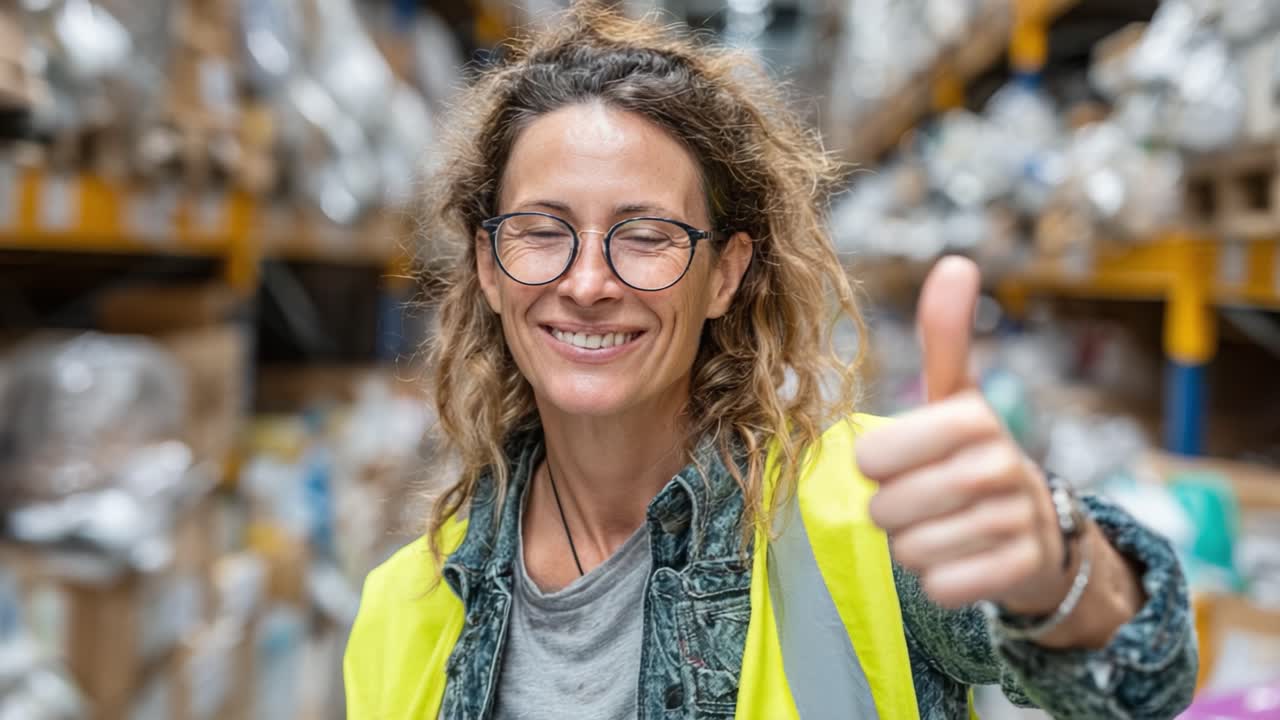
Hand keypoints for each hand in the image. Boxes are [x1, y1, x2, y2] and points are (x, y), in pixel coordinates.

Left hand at [858, 257, 1071, 612]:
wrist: (1035, 528)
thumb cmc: (971, 456)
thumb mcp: (956, 396)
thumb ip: (945, 336)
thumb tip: (956, 260)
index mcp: (973, 417)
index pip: (874, 455)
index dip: (874, 466)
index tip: (895, 460)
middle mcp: (1001, 464)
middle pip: (887, 508)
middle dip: (891, 511)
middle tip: (922, 499)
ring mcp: (1017, 520)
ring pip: (912, 549)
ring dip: (915, 545)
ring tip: (946, 525)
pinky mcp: (1021, 570)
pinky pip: (943, 586)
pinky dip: (941, 580)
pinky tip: (965, 558)